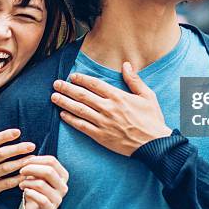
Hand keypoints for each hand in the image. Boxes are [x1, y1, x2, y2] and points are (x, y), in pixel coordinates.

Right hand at [0, 123, 35, 207]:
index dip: (4, 136)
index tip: (18, 131)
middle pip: (1, 154)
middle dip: (17, 149)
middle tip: (31, 145)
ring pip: (5, 168)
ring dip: (20, 162)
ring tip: (33, 158)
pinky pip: (7, 183)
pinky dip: (18, 179)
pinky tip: (27, 174)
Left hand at [18, 155, 68, 208]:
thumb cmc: (38, 189)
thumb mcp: (39, 176)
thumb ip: (37, 166)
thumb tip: (28, 158)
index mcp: (63, 175)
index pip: (52, 161)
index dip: (36, 159)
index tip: (25, 162)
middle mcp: (63, 186)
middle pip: (48, 171)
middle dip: (31, 168)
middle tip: (21, 171)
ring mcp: (58, 199)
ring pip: (41, 184)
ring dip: (27, 182)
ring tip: (21, 184)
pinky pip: (40, 198)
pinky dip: (30, 193)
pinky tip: (25, 192)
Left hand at [52, 61, 171, 155]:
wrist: (154, 144)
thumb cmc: (152, 119)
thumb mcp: (147, 96)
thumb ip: (134, 80)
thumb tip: (126, 65)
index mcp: (118, 96)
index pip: (94, 84)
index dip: (81, 79)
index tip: (72, 76)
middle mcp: (108, 108)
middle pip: (82, 95)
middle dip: (67, 88)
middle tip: (56, 84)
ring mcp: (103, 122)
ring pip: (79, 110)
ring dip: (65, 102)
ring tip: (54, 97)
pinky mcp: (101, 136)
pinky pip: (82, 126)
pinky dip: (71, 120)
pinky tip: (62, 115)